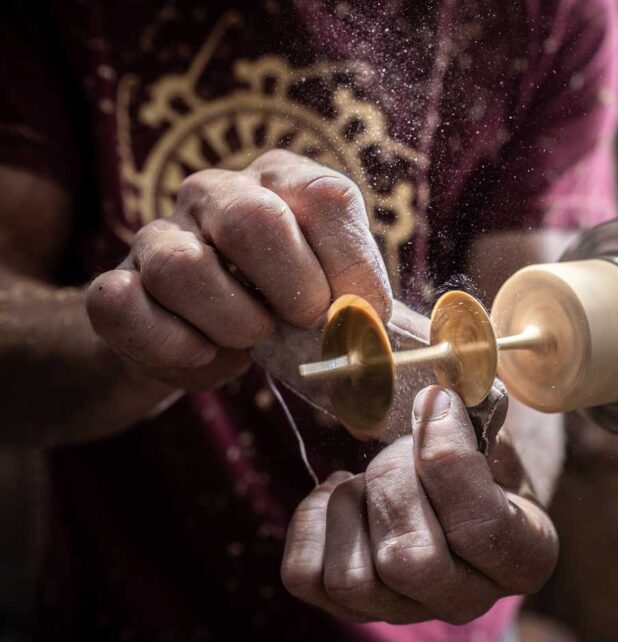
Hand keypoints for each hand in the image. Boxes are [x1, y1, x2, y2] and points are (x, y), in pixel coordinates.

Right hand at [86, 149, 390, 389]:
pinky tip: (203, 353)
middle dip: (290, 286)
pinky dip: (171, 345)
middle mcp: (217, 193)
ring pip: (182, 268)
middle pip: (251, 219)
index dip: (352, 266)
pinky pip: (121, 305)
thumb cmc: (287, 308)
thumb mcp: (333, 297)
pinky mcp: (116, 282)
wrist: (208, 341)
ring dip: (232, 323)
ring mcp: (159, 233)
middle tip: (302, 320)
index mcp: (284, 181)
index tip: (359, 311)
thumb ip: (355, 307)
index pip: (326, 199)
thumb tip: (370, 339)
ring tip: (251, 340)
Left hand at [280, 386, 558, 623]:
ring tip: (368, 477)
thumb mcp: (499, 439)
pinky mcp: (350, 608)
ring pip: (352, 577)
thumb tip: (444, 394)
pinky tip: (340, 496)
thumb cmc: (485, 465)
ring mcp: (405, 613)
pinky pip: (306, 576)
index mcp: (525, 558)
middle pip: (407, 559)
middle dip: (392, 482)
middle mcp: (469, 601)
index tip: (434, 402)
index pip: (480, 525)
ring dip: (352, 504)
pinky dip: (313, 521)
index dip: (447, 456)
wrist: (458, 499)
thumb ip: (480, 418)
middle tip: (398, 447)